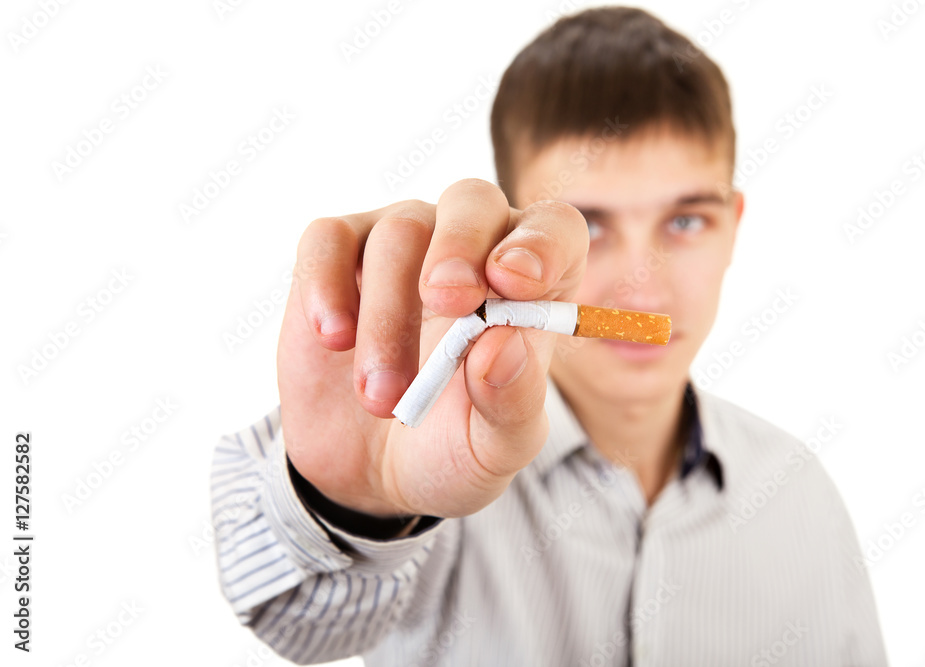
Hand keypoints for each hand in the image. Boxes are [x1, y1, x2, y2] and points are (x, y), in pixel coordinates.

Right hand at [277, 179, 587, 518]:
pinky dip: (326, 284)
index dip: (540, 244)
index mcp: (529, 286)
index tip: (514, 284)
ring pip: (398, 232)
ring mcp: (398, 245)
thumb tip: (501, 345)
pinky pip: (326, 239)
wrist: (367, 475)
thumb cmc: (449, 447)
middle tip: (446, 303)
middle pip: (472, 199)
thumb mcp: (493, 448)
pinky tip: (332, 339)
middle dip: (460, 247)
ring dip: (388, 316)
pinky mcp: (334, 259)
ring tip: (380, 398)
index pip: (553, 230)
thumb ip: (511, 402)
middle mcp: (468, 248)